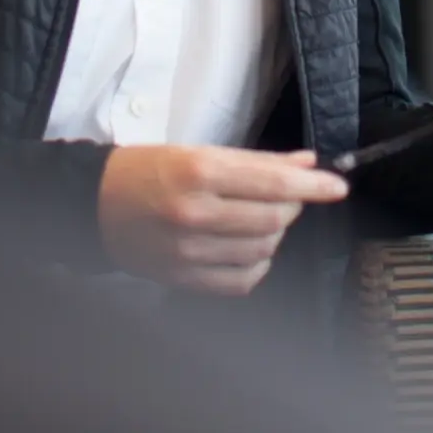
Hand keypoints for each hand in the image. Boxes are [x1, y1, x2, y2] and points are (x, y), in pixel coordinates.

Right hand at [97, 145, 348, 294]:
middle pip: (273, 218)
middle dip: (292, 205)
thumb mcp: (199, 150)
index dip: (312, 186)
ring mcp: (188, 252)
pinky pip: (242, 281)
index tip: (338, 186)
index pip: (272, 183)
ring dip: (274, 233)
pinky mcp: (183, 280)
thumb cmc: (148, 169)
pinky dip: (257, 264)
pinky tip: (248, 247)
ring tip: (261, 217)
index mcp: (198, 171)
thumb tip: (306, 164)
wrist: (95, 205)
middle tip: (286, 193)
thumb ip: (255, 160)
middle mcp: (195, 214)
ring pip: (263, 250)